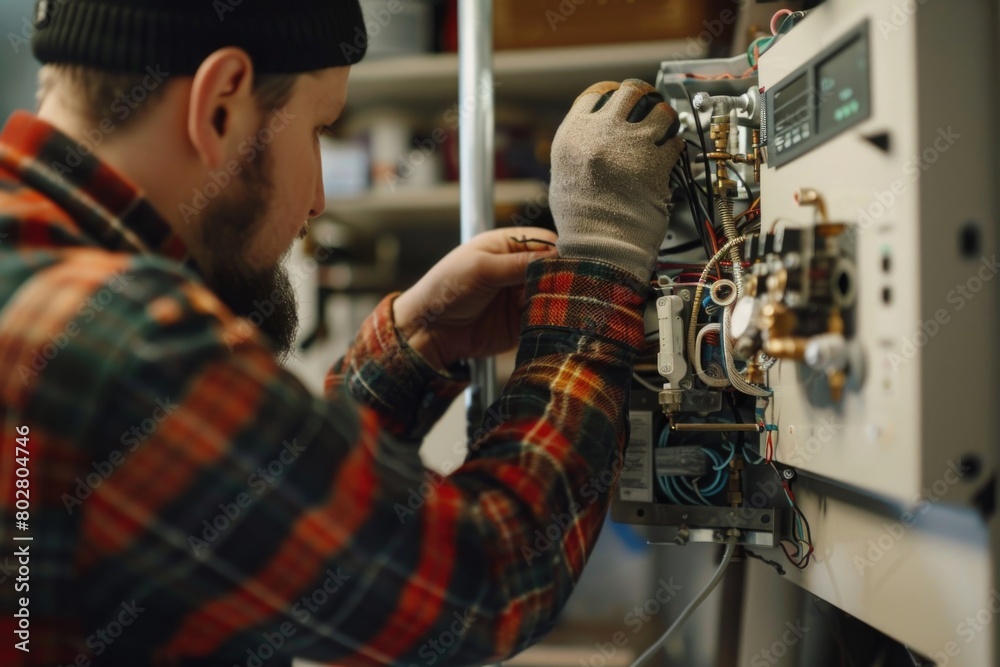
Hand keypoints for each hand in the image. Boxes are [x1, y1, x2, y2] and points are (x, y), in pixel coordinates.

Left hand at [392, 228, 558, 369]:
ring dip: (558, 300)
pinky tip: (550, 320)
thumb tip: (555, 258)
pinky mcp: (522, 322)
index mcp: (507, 246)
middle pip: (555, 269)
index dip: (560, 251)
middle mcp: (518, 269)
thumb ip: (517, 263)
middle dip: (562, 277)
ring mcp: (522, 296)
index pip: (545, 242)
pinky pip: (545, 318)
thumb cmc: (445, 289)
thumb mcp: (480, 268)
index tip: (570, 264)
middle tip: (565, 287)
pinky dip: (551, 319)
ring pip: (554, 294)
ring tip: (556, 305)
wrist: (429, 330)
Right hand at [549, 79, 683, 280]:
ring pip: (659, 109)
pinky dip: (675, 148)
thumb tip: (594, 135)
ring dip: (664, 119)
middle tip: (649, 108)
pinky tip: (668, 158)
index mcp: (572, 135)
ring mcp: (630, 144)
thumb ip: (580, 148)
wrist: (601, 246)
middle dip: (643, 98)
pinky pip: (674, 141)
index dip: (612, 96)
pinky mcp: (656, 161)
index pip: (597, 94)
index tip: (621, 103)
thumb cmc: (581, 221)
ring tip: (662, 133)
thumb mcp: (564, 176)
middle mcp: (600, 133)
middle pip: (630, 91)